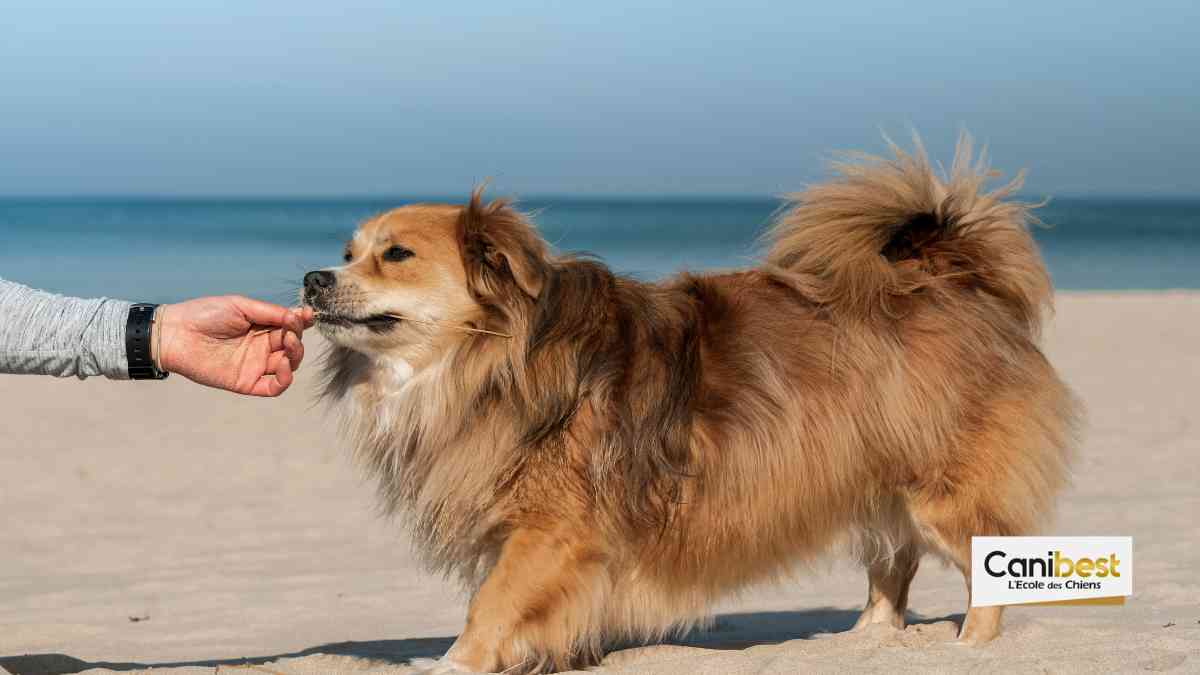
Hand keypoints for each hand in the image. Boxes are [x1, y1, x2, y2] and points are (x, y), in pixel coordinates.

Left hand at [154, 296, 315, 396]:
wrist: (176, 333)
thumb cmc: (204, 314)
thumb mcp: (241, 306)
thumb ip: (270, 312)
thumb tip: (298, 315)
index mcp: (261, 327)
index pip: (290, 328)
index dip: (301, 322)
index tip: (307, 315)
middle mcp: (261, 347)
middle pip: (292, 347)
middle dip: (297, 338)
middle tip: (290, 330)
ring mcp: (255, 365)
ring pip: (288, 366)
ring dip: (295, 355)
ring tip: (288, 344)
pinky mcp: (246, 383)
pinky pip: (273, 388)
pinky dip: (284, 380)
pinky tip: (283, 366)